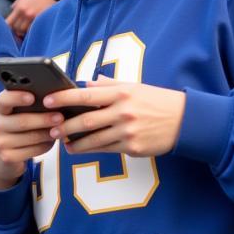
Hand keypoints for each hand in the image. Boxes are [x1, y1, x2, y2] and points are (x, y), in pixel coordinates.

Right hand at [0, 88, 63, 189]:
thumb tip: (52, 98)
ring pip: (30, 137)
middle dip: (43, 119)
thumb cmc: (15, 129)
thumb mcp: (14, 115)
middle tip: (60, 117)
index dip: (17, 97)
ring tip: (60, 129)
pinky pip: (32, 151)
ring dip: (47, 134)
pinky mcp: (7, 157)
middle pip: (22, 121)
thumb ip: (26, 105)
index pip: (4, 99)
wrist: (2, 157)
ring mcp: (0, 142)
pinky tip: (51, 141)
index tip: (32, 97)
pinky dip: (45, 146)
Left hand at [5, 0, 55, 38]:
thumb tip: (12, 9)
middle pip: (16, 28)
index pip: (9, 22)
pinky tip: (31, 27)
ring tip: (24, 27)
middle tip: (16, 27)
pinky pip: (33, 29)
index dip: (7, 26)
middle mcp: (26, 14)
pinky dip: (31, 30)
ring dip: (23, 30)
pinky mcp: (41, 20)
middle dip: (15, 28)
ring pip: (25, 31)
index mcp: (20, 7)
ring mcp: (34, 18)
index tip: (7, 26)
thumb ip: (17, 3)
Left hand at [44, 77, 186, 156]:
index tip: (48, 101)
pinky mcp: (133, 148)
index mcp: (121, 93)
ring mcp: (128, 132)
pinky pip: (107, 149)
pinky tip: (83, 149)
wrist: (185, 121)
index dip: (64, 98)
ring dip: (76, 143)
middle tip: (51, 128)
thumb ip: (109, 85)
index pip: (86, 95)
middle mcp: (123, 112)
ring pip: (94, 139)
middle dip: (65, 126)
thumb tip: (87, 84)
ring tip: (64, 142)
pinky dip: (93, 149)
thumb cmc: (157, 100)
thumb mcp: (134, 86)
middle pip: (86, 121)